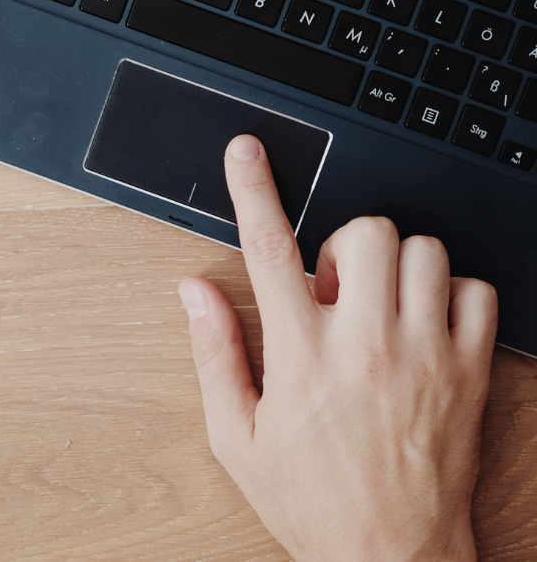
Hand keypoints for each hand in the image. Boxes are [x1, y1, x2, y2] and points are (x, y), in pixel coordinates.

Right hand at [178, 135, 497, 561]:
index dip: (253, 189)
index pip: (269, 250)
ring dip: (395, 265)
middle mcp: (366, 345)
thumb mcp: (237, 437)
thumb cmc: (312, 501)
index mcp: (300, 357)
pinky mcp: (470, 372)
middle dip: (343, 244)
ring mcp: (426, 356)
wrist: (392, 558)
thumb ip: (213, 354)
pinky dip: (453, 294)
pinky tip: (424, 325)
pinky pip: (479, 293)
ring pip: (425, 251)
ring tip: (378, 308)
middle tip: (332, 289)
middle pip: (365, 233)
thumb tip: (194, 293)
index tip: (247, 152)